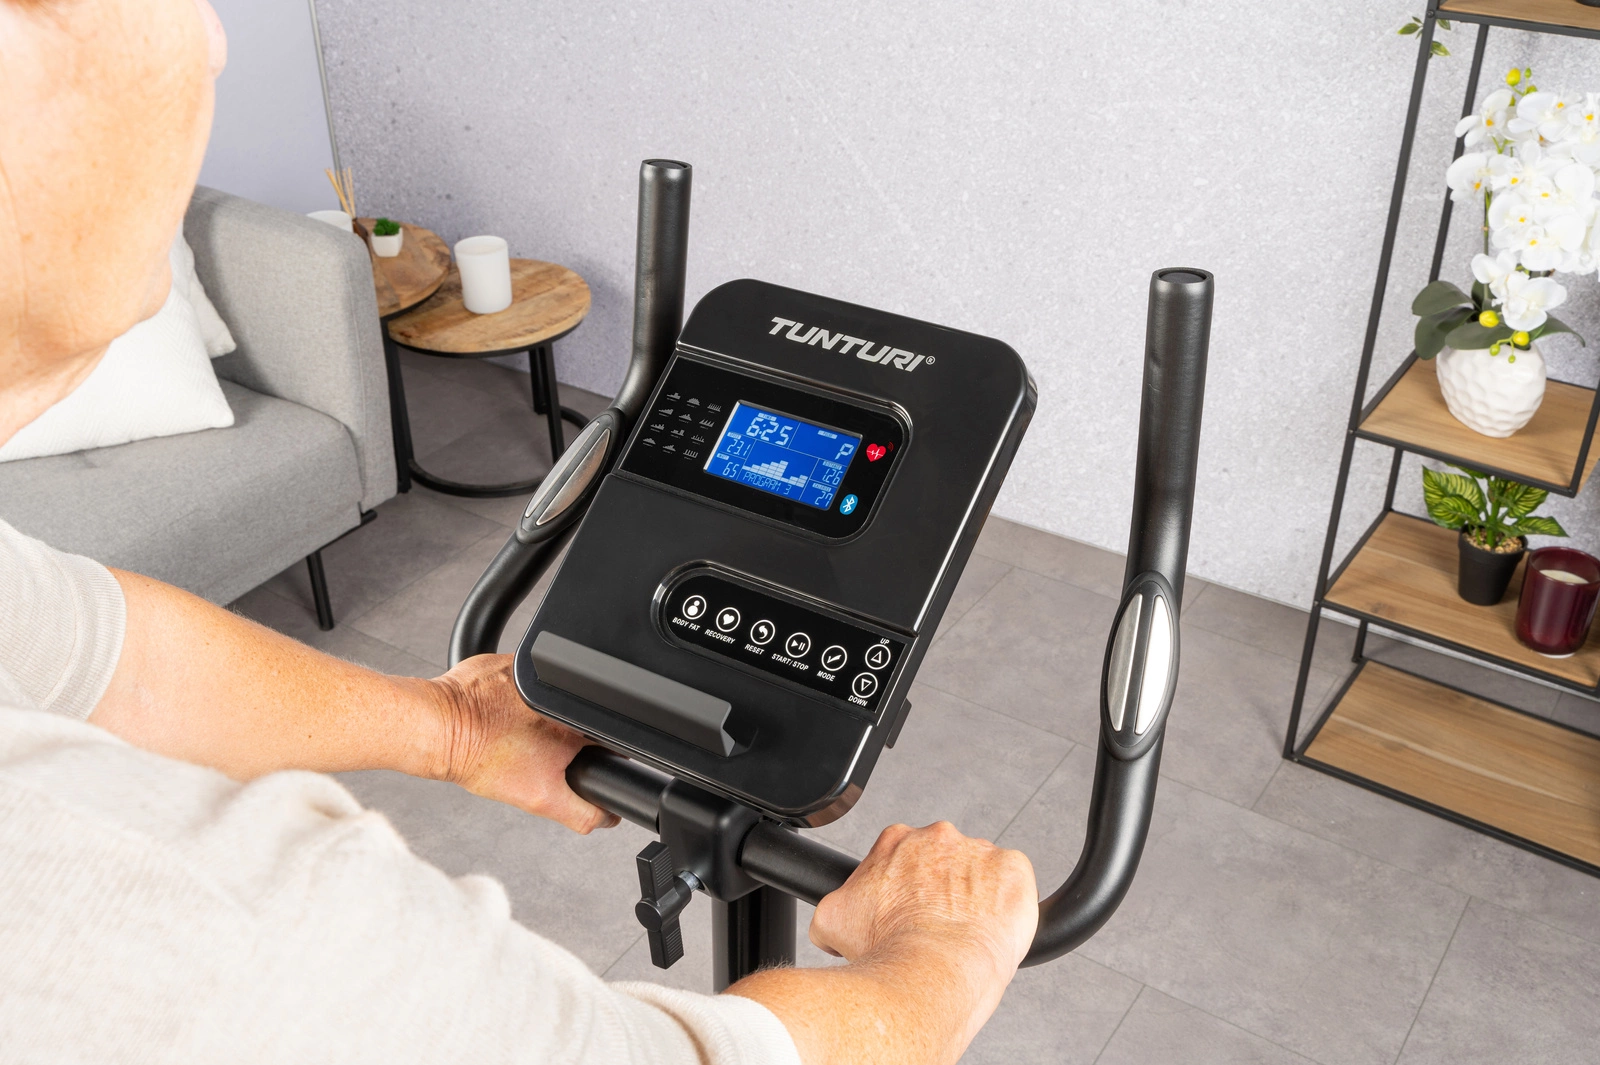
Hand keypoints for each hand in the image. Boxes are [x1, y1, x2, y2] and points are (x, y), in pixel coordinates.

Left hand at [428, 654, 618, 833]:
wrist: (439, 728)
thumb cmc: (481, 756)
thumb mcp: (541, 799)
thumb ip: (582, 812)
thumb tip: (609, 817)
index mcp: (575, 721)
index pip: (605, 733)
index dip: (595, 751)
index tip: (571, 758)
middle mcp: (560, 690)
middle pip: (577, 715)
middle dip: (563, 734)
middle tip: (533, 747)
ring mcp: (534, 670)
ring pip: (548, 698)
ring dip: (537, 714)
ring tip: (513, 730)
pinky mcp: (509, 659)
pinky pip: (522, 680)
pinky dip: (512, 697)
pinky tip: (499, 711)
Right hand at [810, 822, 1035, 1041]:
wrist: (932, 972)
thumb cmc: (888, 950)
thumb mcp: (831, 923)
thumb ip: (834, 906)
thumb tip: (832, 919)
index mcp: (895, 842)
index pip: (899, 857)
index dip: (901, 889)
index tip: (905, 911)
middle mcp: (937, 837)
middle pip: (940, 861)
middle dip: (936, 890)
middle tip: (932, 927)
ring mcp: (978, 851)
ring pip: (977, 873)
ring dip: (972, 898)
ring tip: (962, 936)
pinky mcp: (1013, 869)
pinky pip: (1013, 881)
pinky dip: (1006, 904)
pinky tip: (991, 929)